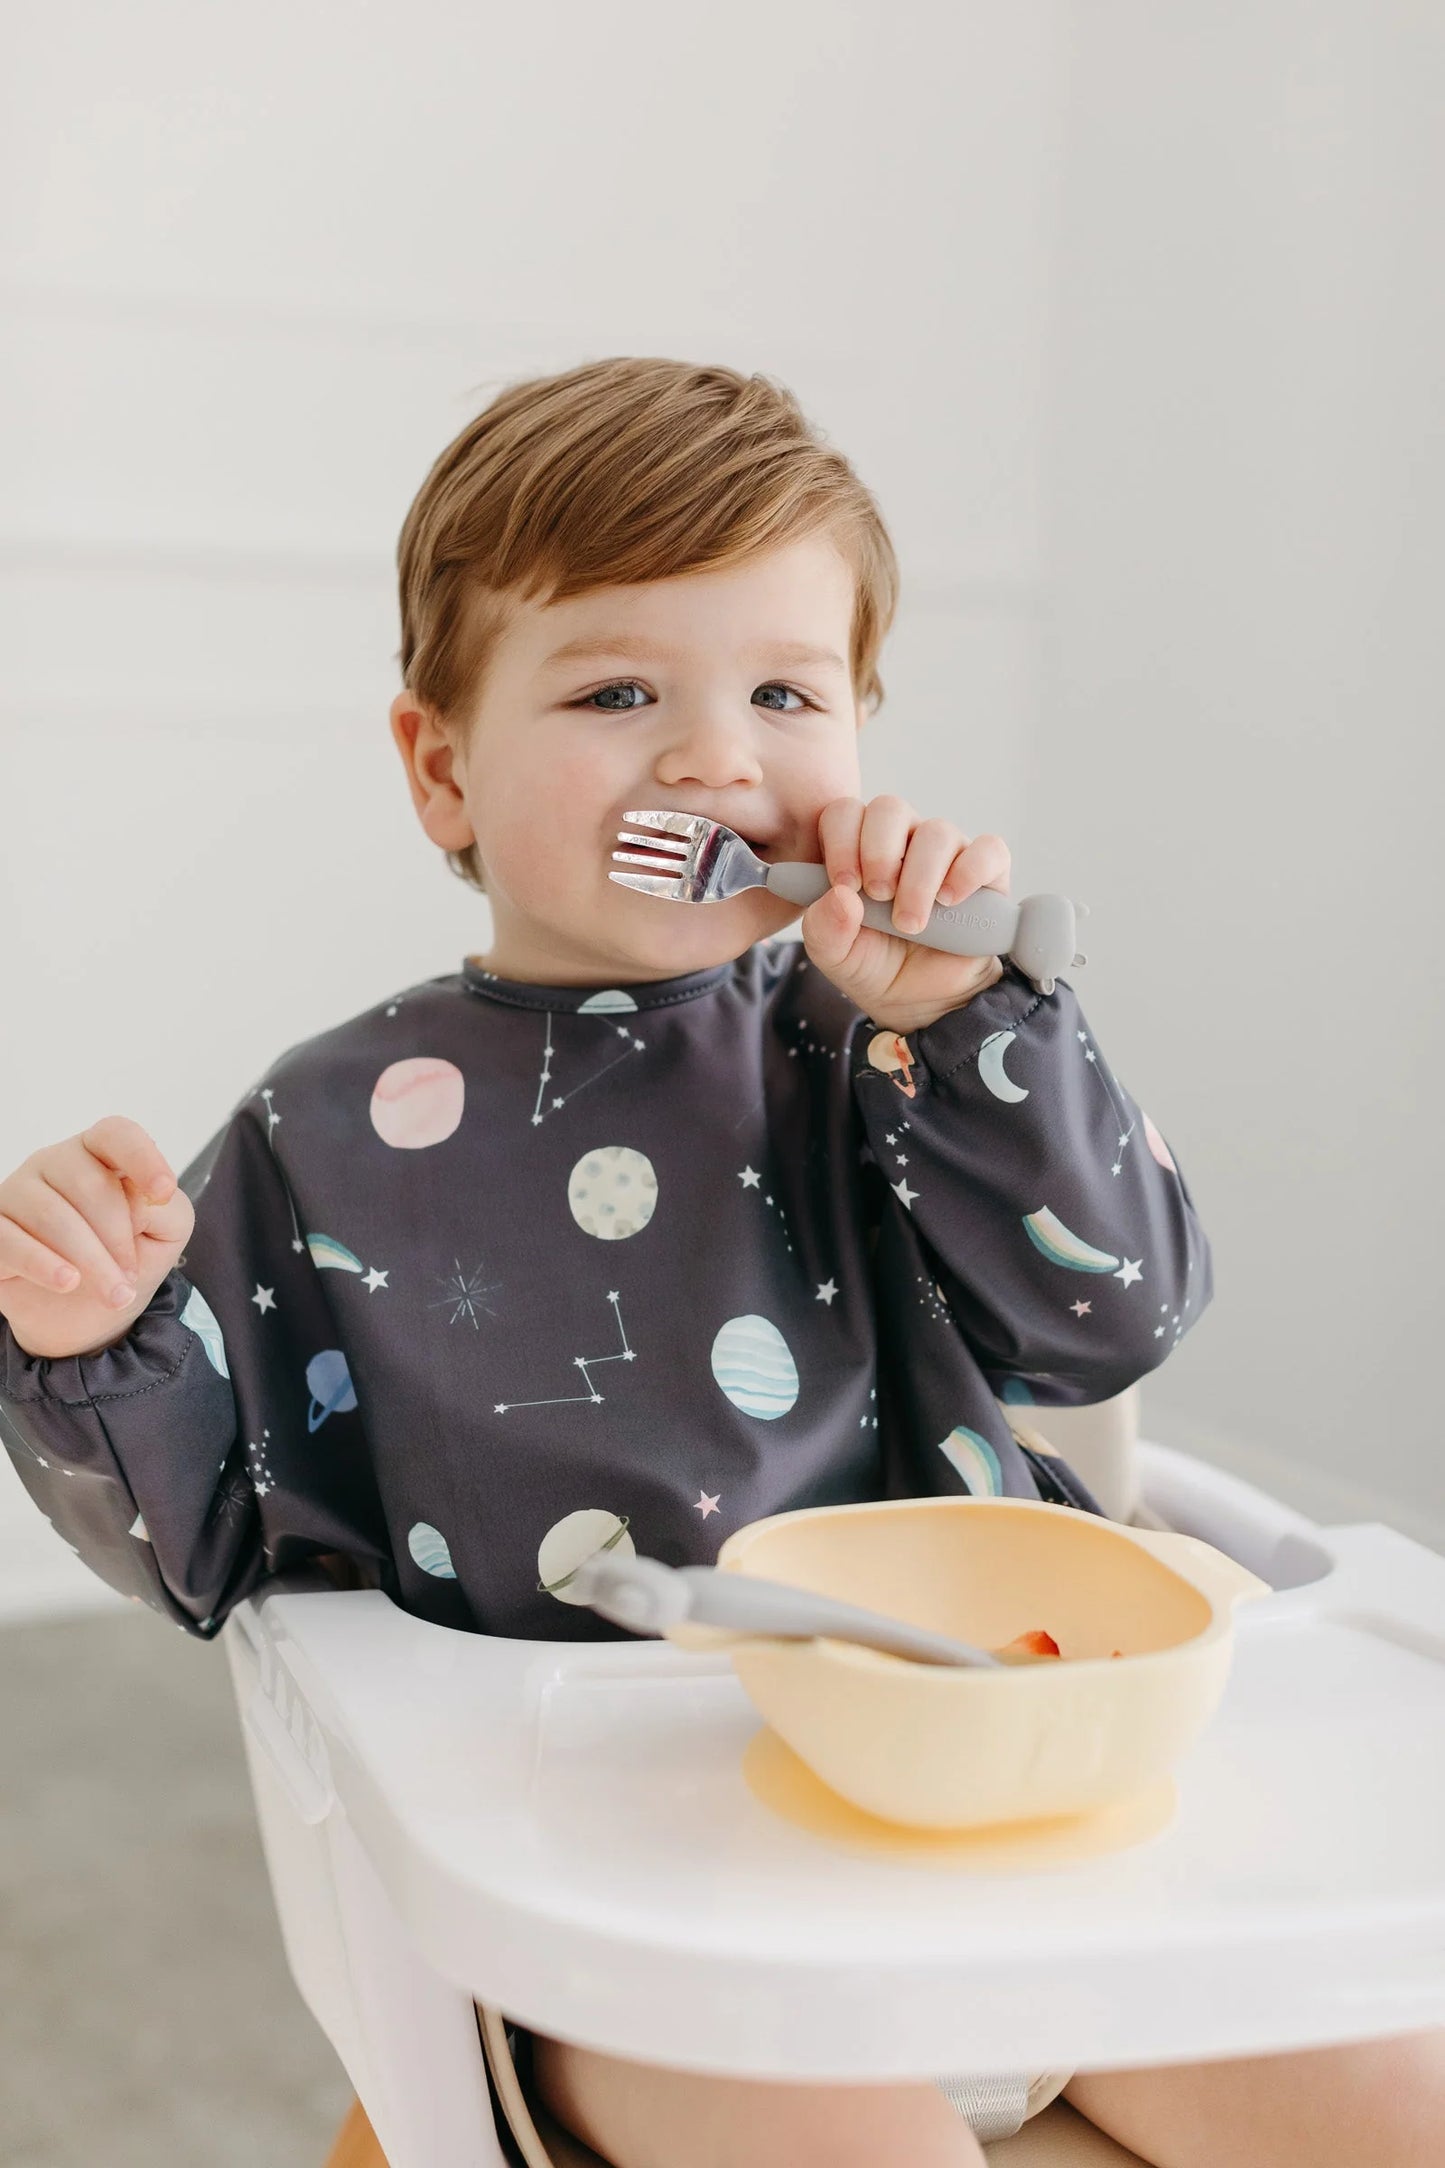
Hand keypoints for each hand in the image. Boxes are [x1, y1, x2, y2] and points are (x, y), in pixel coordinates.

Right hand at [0, 1117, 193, 1360]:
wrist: (87, 1316)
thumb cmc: (125, 1261)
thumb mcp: (164, 1233)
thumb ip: (165, 1208)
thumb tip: (141, 1199)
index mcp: (98, 1155)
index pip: (115, 1135)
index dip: (141, 1157)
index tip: (163, 1193)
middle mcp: (54, 1164)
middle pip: (88, 1183)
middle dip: (117, 1238)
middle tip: (129, 1280)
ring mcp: (17, 1193)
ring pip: (51, 1214)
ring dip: (91, 1260)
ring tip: (113, 1294)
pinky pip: (9, 1240)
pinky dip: (42, 1263)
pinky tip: (67, 1282)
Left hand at [799, 795, 1009, 1034]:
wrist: (922, 1001)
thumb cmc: (875, 966)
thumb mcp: (834, 956)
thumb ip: (823, 928)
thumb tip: (840, 895)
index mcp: (858, 850)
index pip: (846, 813)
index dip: (841, 841)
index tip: (845, 885)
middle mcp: (902, 843)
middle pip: (891, 808)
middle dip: (879, 852)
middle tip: (879, 896)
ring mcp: (946, 854)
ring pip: (937, 832)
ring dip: (919, 879)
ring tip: (911, 923)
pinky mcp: (987, 874)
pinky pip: (988, 850)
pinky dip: (969, 872)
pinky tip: (950, 901)